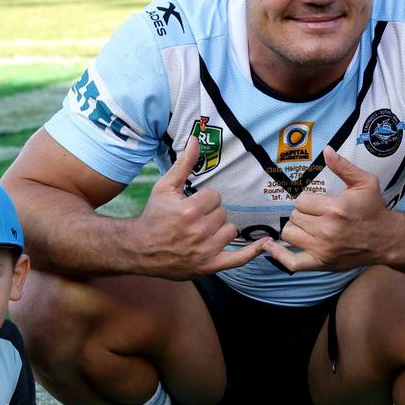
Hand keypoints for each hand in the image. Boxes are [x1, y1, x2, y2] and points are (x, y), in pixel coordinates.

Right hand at [134, 137, 266, 278]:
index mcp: (190, 210)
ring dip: (220, 229)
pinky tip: (265, 244)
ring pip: (230, 230)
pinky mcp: (209, 265)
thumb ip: (183, 164)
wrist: (139, 249)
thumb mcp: (164, 187)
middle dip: (210, 214)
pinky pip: (238, 259)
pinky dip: (252, 252)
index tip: (190, 205)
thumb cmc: (153, 216)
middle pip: (223, 213)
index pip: (215, 197)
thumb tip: (195, 139)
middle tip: (192, 220)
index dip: (203, 199)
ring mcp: (206, 250)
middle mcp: (199, 231)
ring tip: (202, 232)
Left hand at [266, 147, 390, 271]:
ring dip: (296, 228)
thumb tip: (326, 150)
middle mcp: (327, 230)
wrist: (387, 239)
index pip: (302, 201)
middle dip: (303, 213)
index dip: (309, 200)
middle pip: (294, 216)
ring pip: (289, 234)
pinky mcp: (321, 263)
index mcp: (335, 208)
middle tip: (318, 215)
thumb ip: (343, 166)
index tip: (320, 202)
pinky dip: (278, 255)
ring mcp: (323, 249)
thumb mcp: (365, 183)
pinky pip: (291, 262)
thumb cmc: (375, 209)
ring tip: (309, 226)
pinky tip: (269, 246)